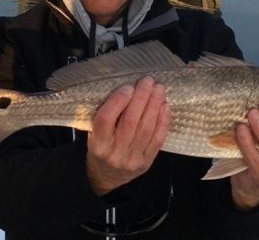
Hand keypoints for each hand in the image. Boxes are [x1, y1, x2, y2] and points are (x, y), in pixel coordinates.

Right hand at [86, 77, 170, 195]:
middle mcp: (114, 153)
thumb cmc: (101, 146)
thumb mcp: (93, 131)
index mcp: (97, 143)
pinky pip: (157, 140)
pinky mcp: (146, 163)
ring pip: (145, 129)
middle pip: (130, 122)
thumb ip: (105, 113)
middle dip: (141, 98)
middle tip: (148, 81)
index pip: (106, 119)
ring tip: (158, 90)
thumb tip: (126, 88)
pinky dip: (163, 121)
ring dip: (154, 106)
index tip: (128, 86)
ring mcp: (132, 159)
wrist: (106, 176)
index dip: (118, 101)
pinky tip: (165, 107)